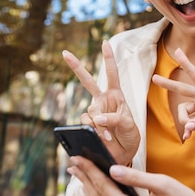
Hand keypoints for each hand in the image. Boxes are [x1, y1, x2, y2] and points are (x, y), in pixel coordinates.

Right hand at [63, 40, 139, 164]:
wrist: (124, 152)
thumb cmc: (130, 135)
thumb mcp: (128, 125)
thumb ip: (114, 119)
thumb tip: (98, 119)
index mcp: (116, 95)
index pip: (112, 73)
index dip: (108, 59)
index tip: (105, 43)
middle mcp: (103, 101)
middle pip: (87, 81)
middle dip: (76, 67)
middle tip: (64, 53)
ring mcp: (94, 112)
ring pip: (89, 111)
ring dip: (98, 123)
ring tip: (108, 135)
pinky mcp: (89, 125)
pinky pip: (86, 124)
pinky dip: (94, 130)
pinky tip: (102, 137)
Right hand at [152, 47, 194, 145]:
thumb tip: (186, 126)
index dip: (186, 63)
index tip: (177, 50)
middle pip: (182, 90)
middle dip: (168, 85)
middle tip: (154, 78)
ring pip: (183, 111)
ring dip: (183, 121)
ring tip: (187, 132)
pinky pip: (189, 122)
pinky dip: (187, 129)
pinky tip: (187, 136)